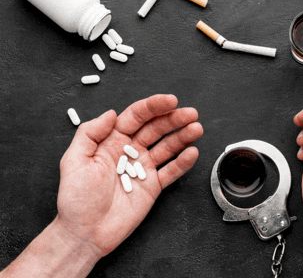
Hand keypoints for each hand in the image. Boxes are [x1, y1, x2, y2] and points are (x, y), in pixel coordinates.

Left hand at [57, 94, 202, 256]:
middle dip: (174, 119)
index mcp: (111, 141)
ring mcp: (143, 168)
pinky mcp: (153, 186)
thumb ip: (90, 133)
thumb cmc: (75, 199)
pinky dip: (183, 162)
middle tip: (191, 113)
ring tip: (196, 129)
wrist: (85, 233)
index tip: (170, 100)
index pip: (136, 117)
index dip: (154, 107)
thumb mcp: (74, 161)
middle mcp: (130, 151)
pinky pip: (171, 171)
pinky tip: (192, 153)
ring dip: (183, 136)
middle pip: (156, 129)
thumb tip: (111, 113)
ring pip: (167, 147)